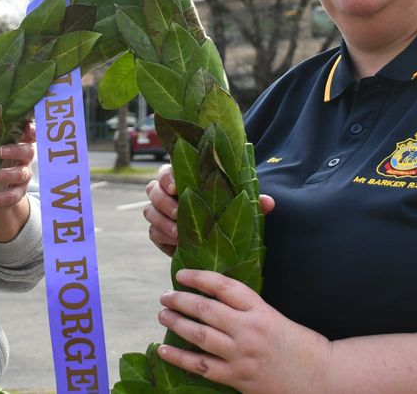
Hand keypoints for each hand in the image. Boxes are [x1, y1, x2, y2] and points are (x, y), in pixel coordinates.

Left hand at [0, 120, 34, 241]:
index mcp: (21, 143)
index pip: (32, 134)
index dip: (33, 130)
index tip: (28, 127)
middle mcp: (26, 158)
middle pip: (28, 152)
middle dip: (15, 150)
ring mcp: (24, 176)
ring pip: (19, 174)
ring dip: (3, 174)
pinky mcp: (17, 193)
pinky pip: (10, 197)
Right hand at [145, 165, 274, 256]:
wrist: (218, 244)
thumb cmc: (226, 216)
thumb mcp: (239, 208)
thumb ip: (251, 203)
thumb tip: (268, 202)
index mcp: (184, 180)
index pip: (167, 171)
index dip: (167, 178)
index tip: (176, 187)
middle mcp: (168, 194)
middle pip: (152, 189)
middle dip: (163, 201)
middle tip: (178, 213)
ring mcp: (160, 213)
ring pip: (149, 211)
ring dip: (162, 222)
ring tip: (179, 233)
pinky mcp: (158, 233)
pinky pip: (152, 233)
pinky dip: (162, 237)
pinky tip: (176, 244)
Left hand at [157, 269, 329, 393]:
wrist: (323, 377)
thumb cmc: (299, 345)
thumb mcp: (274, 316)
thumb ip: (247, 308)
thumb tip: (213, 297)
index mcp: (260, 310)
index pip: (223, 286)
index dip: (198, 277)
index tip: (181, 273)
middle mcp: (250, 330)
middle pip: (206, 309)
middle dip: (180, 300)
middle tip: (164, 296)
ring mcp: (243, 355)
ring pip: (200, 336)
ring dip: (176, 324)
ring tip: (163, 315)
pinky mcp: (238, 378)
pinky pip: (202, 366)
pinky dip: (179, 358)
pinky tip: (164, 350)